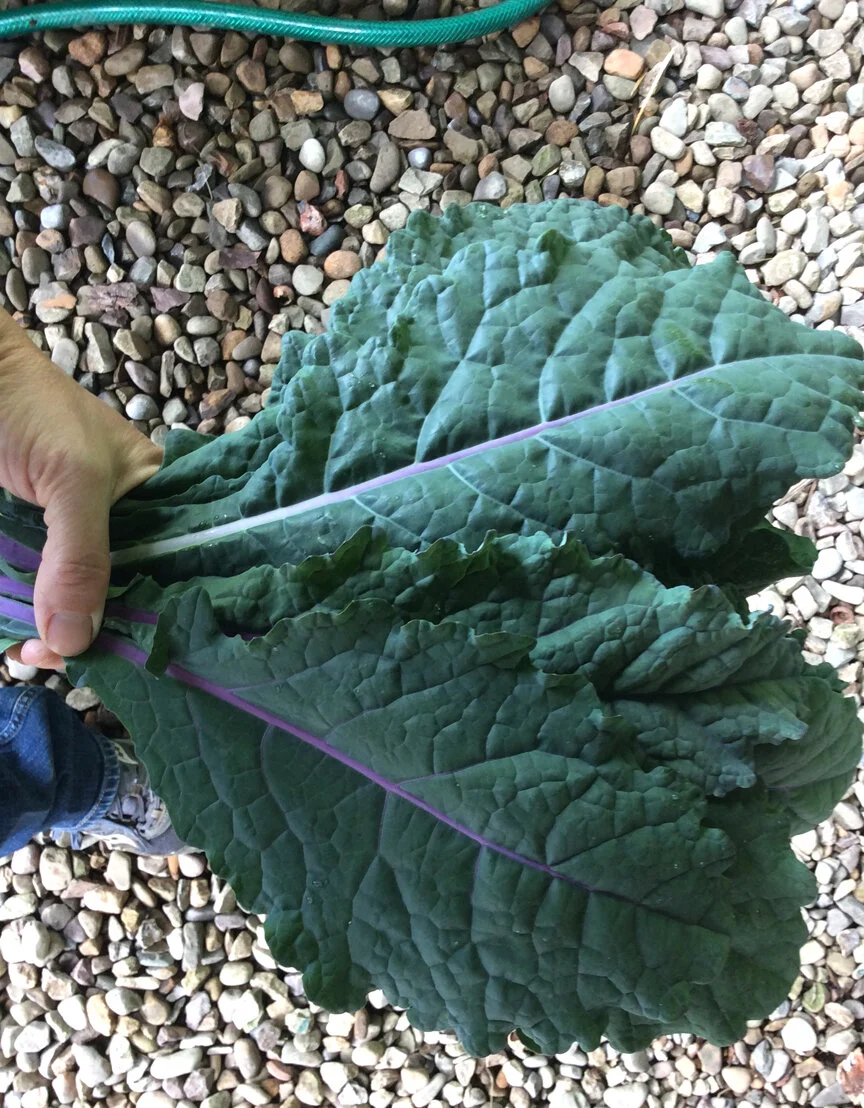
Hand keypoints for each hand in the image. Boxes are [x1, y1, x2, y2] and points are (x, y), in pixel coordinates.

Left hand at [0, 308, 160, 668]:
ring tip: (32, 656)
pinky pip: (36, 590)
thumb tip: (75, 642)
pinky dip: (28, 618)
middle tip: (63, 659)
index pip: (171, 570)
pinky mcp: (27, 543)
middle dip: (97, 632)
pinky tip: (19, 643)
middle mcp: (120, 522)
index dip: (152, 614)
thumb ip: (81, 556)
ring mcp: (69, 534)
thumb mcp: (73, 477)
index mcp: (155, 499)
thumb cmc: (33, 407)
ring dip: (56, 633)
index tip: (124, 654)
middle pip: (121, 594)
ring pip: (75, 599)